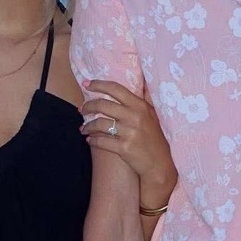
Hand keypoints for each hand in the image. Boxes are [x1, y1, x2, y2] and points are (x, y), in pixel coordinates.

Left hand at [81, 80, 176, 205]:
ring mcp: (129, 132)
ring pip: (99, 124)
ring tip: (83, 128)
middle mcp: (134, 116)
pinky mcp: (124, 148)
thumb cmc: (154, 137)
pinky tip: (90, 140)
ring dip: (87, 126)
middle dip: (88, 106)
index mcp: (140, 105)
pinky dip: (92, 141)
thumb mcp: (151, 114)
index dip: (98, 85)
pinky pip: (101, 141)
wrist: (160, 164)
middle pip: (103, 105)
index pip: (115, 89)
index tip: (86, 84)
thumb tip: (138, 77)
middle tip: (81, 109)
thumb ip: (142, 98)